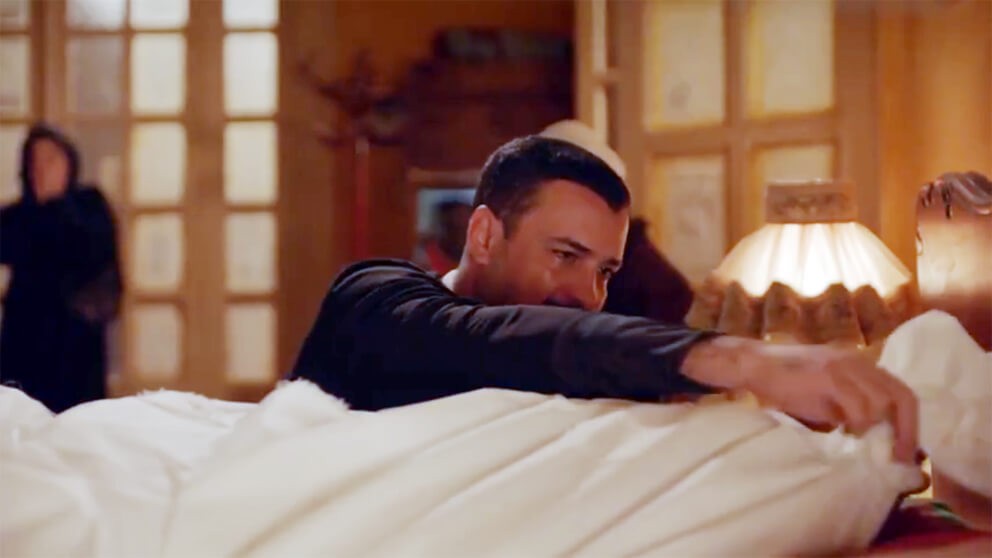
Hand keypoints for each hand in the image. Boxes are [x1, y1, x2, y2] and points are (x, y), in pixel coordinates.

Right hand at [682, 336, 918, 462]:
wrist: (756, 366)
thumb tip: (875, 440)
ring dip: (880, 429)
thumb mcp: (828, 395)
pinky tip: (850, 433)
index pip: (900, 392)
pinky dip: (860, 423)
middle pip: (900, 396)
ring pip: (882, 401)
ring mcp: (845, 367)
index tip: (906, 452)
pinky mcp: (829, 376)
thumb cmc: (788, 383)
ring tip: (871, 448)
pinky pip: (858, 405)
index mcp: (862, 366)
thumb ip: (851, 408)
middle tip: (900, 458)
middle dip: (905, 430)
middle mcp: (859, 363)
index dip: (909, 423)